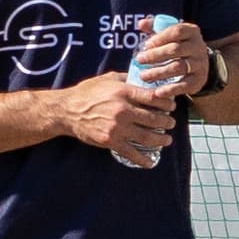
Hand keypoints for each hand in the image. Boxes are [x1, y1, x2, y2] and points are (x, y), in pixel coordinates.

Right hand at [54, 74, 174, 164]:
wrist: (67, 111)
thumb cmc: (86, 92)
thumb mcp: (107, 78)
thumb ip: (126, 78)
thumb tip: (143, 76)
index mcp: (123, 92)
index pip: (153, 97)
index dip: (166, 103)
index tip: (171, 106)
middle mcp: (123, 110)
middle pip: (154, 118)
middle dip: (167, 122)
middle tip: (171, 123)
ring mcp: (117, 128)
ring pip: (146, 136)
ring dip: (161, 139)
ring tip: (167, 140)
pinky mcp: (110, 141)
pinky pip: (131, 153)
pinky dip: (142, 159)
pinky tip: (150, 162)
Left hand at [129, 25, 213, 97]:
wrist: (198, 65)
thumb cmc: (178, 46)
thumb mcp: (169, 34)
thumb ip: (155, 27)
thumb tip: (141, 23)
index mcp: (191, 31)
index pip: (177, 31)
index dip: (160, 38)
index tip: (146, 45)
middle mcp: (198, 47)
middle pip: (175, 49)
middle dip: (155, 55)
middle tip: (139, 60)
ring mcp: (200, 64)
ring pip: (178, 67)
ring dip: (158, 72)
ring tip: (143, 76)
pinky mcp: (199, 80)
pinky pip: (184, 85)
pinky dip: (170, 89)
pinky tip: (157, 92)